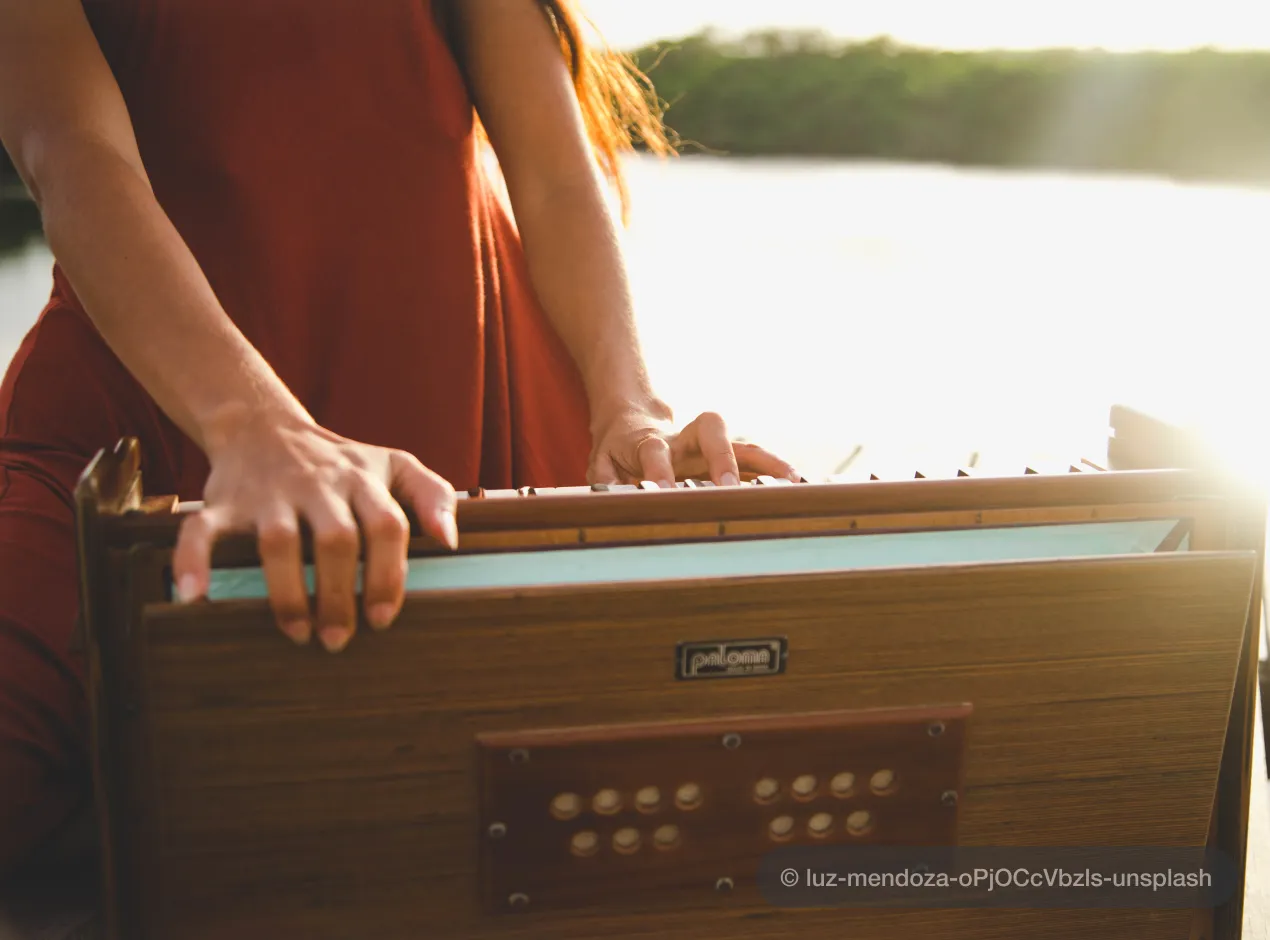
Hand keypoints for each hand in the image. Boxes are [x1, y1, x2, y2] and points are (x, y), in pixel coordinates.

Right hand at [172, 407, 457, 651]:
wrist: (263, 425)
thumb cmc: (341, 462)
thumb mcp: (395, 464)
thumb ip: (433, 494)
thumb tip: (451, 540)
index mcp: (362, 480)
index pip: (387, 526)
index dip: (388, 574)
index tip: (384, 618)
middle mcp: (317, 485)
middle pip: (336, 540)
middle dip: (340, 594)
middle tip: (339, 639)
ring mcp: (268, 495)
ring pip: (278, 543)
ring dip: (289, 593)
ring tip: (299, 634)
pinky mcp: (223, 503)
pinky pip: (203, 531)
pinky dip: (194, 561)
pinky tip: (194, 596)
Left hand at [589, 402, 799, 487]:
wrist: (633, 423)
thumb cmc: (617, 451)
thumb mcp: (599, 463)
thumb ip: (601, 480)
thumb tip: (602, 500)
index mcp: (649, 442)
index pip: (655, 451)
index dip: (659, 470)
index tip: (662, 492)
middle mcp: (685, 440)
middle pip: (710, 429)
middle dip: (723, 455)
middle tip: (729, 486)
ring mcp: (708, 448)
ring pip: (741, 444)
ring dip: (766, 461)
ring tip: (790, 482)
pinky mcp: (725, 458)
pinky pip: (755, 462)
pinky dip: (775, 472)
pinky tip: (797, 487)